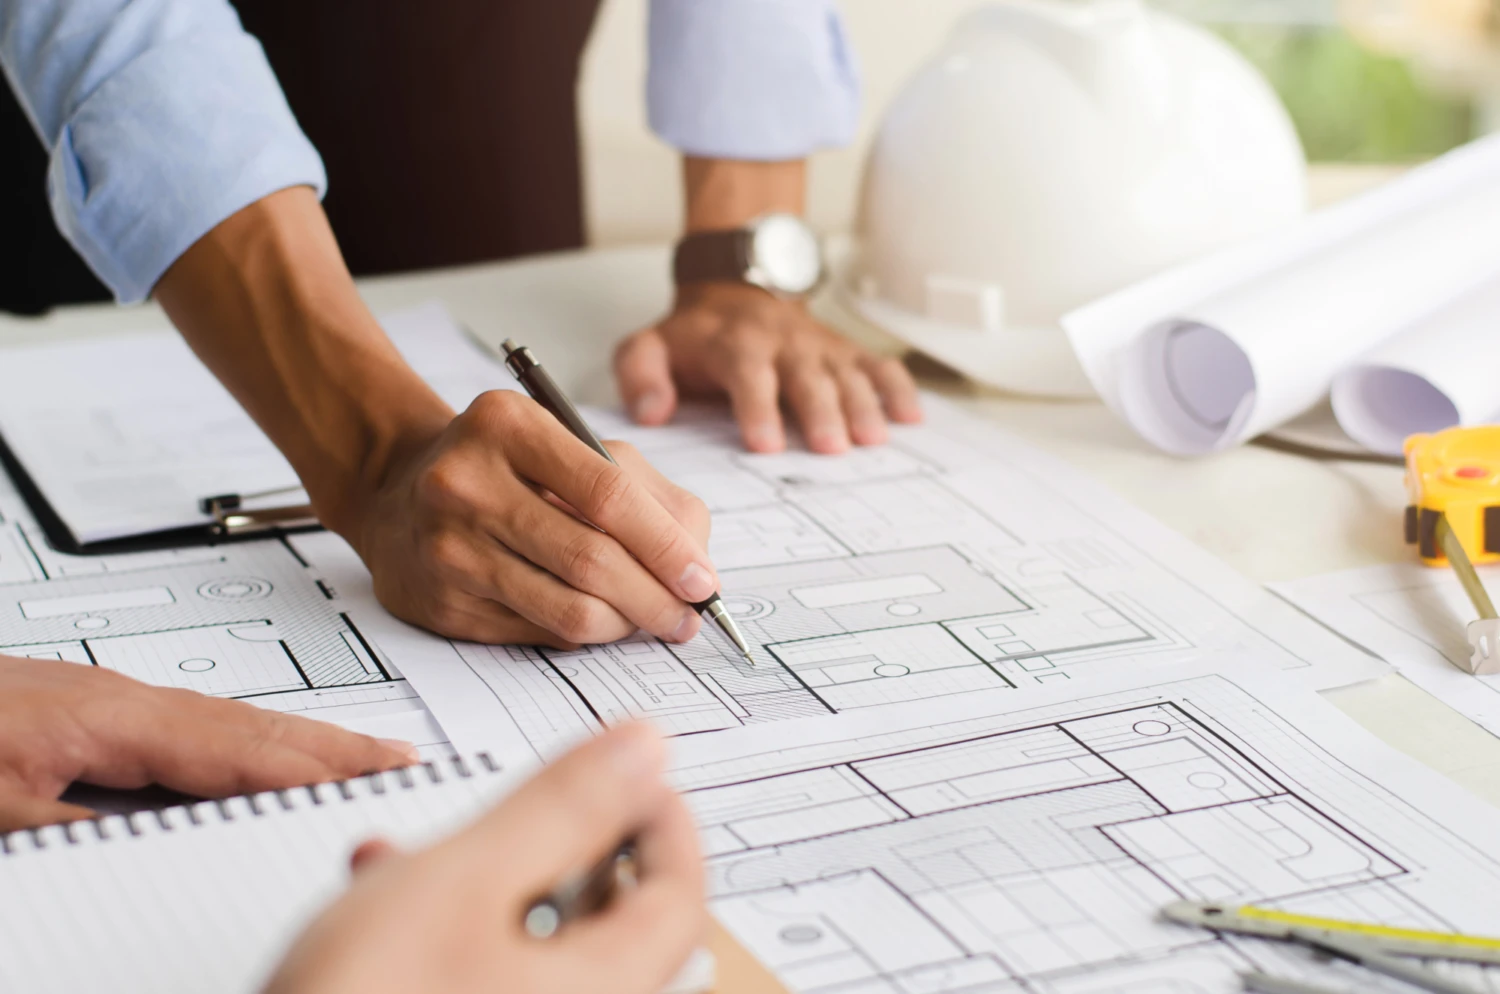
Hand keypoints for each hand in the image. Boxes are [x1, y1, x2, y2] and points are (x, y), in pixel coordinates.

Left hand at [0, 655, 416, 831]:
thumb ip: (75, 824)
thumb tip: (158, 846)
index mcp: (113, 717)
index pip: (241, 750)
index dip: (315, 769)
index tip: (375, 784)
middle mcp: (126, 700)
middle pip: (257, 726)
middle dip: (338, 745)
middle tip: (405, 762)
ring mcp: (113, 700)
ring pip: (234, 722)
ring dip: (308, 739)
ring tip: (363, 756)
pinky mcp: (95, 708)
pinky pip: (204, 725)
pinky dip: (258, 739)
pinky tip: (265, 754)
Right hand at [263, 722, 703, 993]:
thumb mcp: (465, 880)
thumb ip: (563, 809)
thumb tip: (645, 753)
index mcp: (606, 992)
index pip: (682, 897)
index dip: (662, 817)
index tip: (632, 770)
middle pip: (607, 925)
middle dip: (556, 849)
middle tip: (525, 809)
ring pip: (534, 951)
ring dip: (489, 887)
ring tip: (422, 852)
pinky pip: (487, 981)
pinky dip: (452, 934)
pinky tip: (385, 905)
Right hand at [343, 390, 715, 647]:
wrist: (400, 491)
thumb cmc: (507, 468)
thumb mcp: (574, 447)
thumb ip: (647, 492)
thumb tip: (696, 563)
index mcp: (509, 425)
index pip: (608, 494)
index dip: (665, 546)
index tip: (702, 580)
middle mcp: (467, 482)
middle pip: (591, 560)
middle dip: (655, 598)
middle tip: (686, 617)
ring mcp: (448, 547)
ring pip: (567, 610)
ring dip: (625, 625)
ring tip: (648, 620)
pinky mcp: (440, 603)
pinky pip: (536, 633)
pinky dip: (581, 635)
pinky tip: (594, 620)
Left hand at [614, 283, 922, 453]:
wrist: (734, 289)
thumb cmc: (693, 337)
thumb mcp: (647, 347)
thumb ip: (639, 376)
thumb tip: (651, 412)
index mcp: (734, 345)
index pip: (748, 375)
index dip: (757, 409)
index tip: (764, 445)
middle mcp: (782, 343)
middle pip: (806, 377)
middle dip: (820, 411)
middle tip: (831, 448)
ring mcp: (818, 347)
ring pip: (846, 372)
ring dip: (862, 404)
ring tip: (873, 438)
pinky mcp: (845, 351)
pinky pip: (877, 364)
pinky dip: (897, 387)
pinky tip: (912, 416)